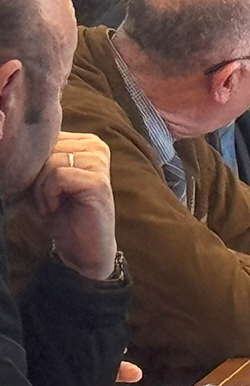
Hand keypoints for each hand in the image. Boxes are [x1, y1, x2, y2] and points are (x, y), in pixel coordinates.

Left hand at [25, 133, 116, 280]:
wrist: (83, 247)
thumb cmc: (62, 213)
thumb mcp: (44, 180)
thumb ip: (39, 159)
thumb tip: (12, 144)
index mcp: (86, 141)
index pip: (45, 137)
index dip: (34, 165)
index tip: (44, 187)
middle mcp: (96, 146)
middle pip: (46, 148)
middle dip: (37, 178)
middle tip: (49, 199)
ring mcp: (99, 162)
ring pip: (50, 162)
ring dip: (42, 190)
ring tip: (53, 205)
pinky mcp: (98, 181)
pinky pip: (57, 177)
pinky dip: (48, 196)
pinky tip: (57, 208)